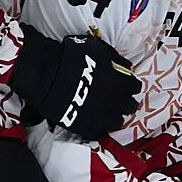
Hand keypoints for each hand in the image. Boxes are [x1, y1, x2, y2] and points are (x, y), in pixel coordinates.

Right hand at [8, 30, 141, 139]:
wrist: (46, 75)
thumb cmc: (70, 58)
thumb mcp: (98, 49)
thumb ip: (115, 59)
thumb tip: (125, 65)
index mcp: (120, 82)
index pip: (135, 87)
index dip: (130, 85)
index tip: (125, 85)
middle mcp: (115, 101)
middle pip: (129, 106)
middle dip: (125, 102)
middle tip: (116, 99)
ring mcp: (101, 117)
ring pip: (117, 122)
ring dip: (113, 116)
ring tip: (105, 112)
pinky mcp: (86, 128)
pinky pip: (98, 132)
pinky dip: (97, 126)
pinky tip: (91, 119)